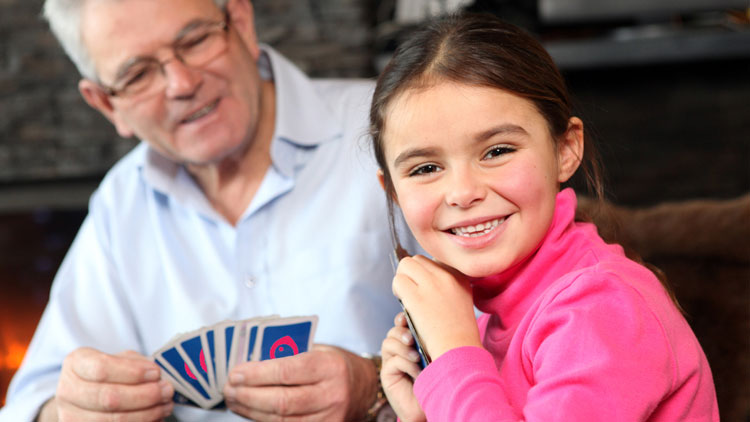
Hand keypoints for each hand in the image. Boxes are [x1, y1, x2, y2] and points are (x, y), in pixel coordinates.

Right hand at [40, 347, 172, 421]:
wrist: (87, 394)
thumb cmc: (109, 373)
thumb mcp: (120, 359)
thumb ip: (136, 363)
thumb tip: (157, 375)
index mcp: (75, 364)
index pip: (102, 368)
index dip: (133, 372)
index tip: (156, 372)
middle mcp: (67, 391)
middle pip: (108, 398)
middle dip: (144, 395)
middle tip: (167, 390)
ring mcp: (70, 416)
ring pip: (112, 420)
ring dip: (146, 413)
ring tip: (166, 405)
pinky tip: (156, 417)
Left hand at [223, 344, 378, 420]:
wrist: (363, 387)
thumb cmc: (335, 365)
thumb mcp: (317, 350)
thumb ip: (287, 354)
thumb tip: (248, 361)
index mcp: (329, 367)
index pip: (287, 371)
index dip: (257, 374)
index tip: (236, 372)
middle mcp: (331, 395)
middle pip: (281, 401)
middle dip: (248, 395)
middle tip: (229, 388)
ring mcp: (328, 418)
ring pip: (281, 420)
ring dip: (251, 411)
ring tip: (234, 401)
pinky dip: (263, 421)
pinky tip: (250, 412)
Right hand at [380, 312, 425, 421]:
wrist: (430, 406)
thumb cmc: (437, 380)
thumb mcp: (435, 356)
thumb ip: (428, 342)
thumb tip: (429, 325)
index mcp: (410, 343)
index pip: (401, 324)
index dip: (402, 318)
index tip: (407, 316)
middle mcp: (398, 351)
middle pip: (392, 332)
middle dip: (401, 332)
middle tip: (411, 339)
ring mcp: (391, 363)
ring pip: (388, 343)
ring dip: (402, 348)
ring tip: (416, 358)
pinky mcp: (387, 376)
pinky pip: (393, 362)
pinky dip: (406, 364)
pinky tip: (417, 372)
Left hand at [393, 255, 480, 359]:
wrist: (458, 350)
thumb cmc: (457, 332)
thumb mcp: (461, 299)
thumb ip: (447, 284)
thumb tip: (422, 274)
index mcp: (460, 275)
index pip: (434, 260)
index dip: (425, 275)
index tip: (426, 290)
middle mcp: (447, 275)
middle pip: (418, 260)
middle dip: (411, 274)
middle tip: (412, 293)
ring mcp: (432, 284)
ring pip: (405, 265)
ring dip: (402, 280)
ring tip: (406, 298)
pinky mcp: (417, 297)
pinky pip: (398, 280)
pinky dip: (397, 290)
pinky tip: (404, 303)